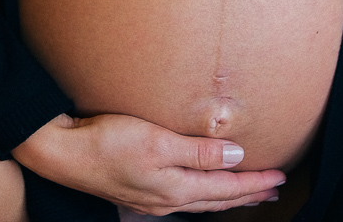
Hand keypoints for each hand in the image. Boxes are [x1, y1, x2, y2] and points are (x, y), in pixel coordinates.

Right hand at [13, 112, 285, 213]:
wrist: (62, 152)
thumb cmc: (107, 141)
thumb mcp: (156, 141)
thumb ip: (197, 152)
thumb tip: (236, 159)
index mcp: (174, 188)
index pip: (225, 188)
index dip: (254, 183)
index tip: (280, 177)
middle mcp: (165, 199)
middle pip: (216, 199)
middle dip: (246, 194)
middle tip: (272, 189)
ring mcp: (150, 197)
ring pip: (199, 200)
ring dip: (225, 195)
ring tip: (244, 191)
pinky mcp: (137, 188)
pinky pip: (181, 196)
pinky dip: (201, 192)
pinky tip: (198, 186)